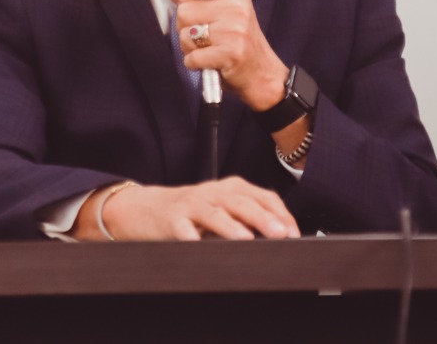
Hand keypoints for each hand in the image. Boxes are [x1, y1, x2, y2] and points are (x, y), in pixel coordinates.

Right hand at [78, 176, 300, 240]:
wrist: (142, 209)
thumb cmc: (188, 212)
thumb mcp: (219, 208)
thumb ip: (246, 218)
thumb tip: (281, 237)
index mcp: (228, 188)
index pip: (261, 195)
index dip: (280, 213)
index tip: (293, 233)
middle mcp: (211, 192)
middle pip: (240, 201)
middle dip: (262, 217)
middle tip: (279, 233)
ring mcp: (189, 205)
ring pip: (213, 213)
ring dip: (231, 226)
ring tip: (246, 239)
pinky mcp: (170, 220)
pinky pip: (183, 230)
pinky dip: (193, 238)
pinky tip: (201, 247)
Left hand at [161, 0, 287, 111]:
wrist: (262, 72)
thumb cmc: (238, 40)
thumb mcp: (220, 10)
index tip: (191, 6)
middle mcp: (237, 8)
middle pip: (184, 11)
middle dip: (186, 27)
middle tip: (204, 35)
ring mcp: (235, 31)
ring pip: (184, 35)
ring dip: (189, 47)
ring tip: (208, 48)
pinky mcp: (231, 53)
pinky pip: (192, 57)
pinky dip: (194, 63)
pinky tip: (209, 61)